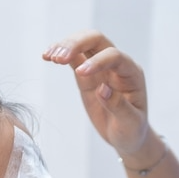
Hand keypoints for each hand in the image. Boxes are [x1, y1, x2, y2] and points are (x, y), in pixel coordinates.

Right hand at [42, 30, 155, 161]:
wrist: (126, 136)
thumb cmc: (132, 130)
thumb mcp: (130, 123)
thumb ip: (119, 106)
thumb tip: (103, 89)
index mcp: (132, 73)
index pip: (114, 56)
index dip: (97, 61)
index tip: (80, 73)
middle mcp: (117, 65)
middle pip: (97, 40)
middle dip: (77, 44)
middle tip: (58, 57)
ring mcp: (101, 67)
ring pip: (83, 44)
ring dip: (66, 46)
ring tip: (50, 56)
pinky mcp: (86, 75)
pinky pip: (73, 58)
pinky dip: (60, 54)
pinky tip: (47, 56)